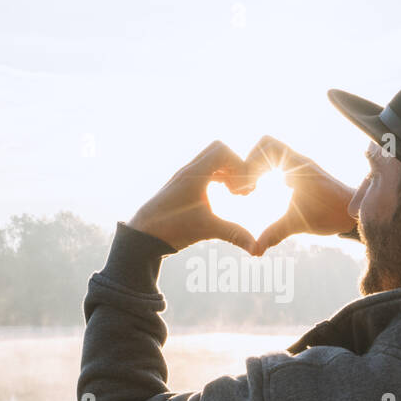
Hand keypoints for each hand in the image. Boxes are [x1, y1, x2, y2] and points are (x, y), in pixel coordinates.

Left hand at [128, 141, 262, 252]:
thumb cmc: (171, 229)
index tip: (242, 190)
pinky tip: (222, 198)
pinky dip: (217, 179)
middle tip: (240, 190)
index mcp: (194, 174)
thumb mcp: (207, 230)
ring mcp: (184, 178)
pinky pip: (204, 172)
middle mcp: (188, 171)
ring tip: (234, 195)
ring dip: (226, 173)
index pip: (223, 150)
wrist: (142, 236)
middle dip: (235, 167)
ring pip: (211, 162)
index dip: (239, 166)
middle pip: (218, 151)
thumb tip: (258, 250)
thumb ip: (235, 235)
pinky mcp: (181, 188)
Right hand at [246, 136, 356, 255]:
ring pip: (272, 153)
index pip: (268, 145)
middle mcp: (299, 161)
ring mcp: (300, 166)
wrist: (353, 212)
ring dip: (258, 167)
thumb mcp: (299, 224)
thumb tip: (254, 250)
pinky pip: (279, 162)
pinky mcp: (301, 173)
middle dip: (250, 163)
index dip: (251, 161)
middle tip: (247, 188)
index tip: (251, 186)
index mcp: (298, 166)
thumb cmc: (331, 214)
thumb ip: (275, 233)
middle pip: (266, 145)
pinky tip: (263, 190)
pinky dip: (267, 171)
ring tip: (252, 190)